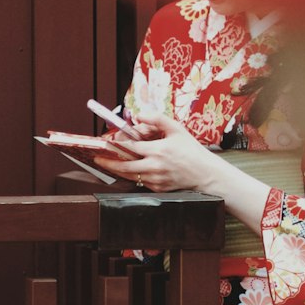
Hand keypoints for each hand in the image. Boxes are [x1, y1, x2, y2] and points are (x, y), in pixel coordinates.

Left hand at [91, 113, 223, 194]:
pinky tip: (129, 169)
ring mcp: (156, 180)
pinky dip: (133, 175)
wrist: (205, 174)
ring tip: (109, 164)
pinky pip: (140, 181)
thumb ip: (157, 119)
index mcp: (158, 151)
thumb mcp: (177, 129)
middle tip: (98, 160)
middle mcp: (155, 167)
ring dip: (118, 170)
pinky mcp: (158, 189)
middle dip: (108, 164)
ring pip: (130, 176)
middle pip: (124, 167)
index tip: (105, 144)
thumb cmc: (192, 151)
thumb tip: (138, 115)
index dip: (115, 145)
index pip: (130, 148)